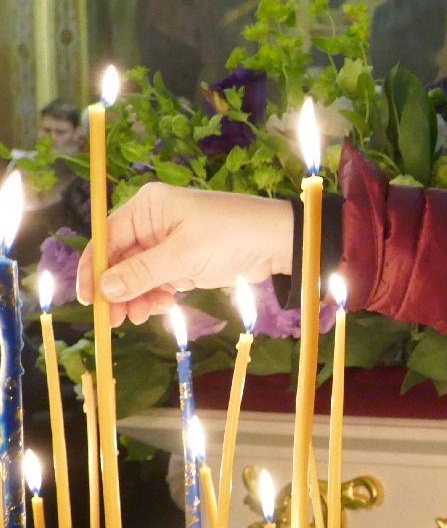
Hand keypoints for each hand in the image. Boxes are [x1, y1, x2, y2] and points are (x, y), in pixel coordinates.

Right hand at [77, 183, 292, 325]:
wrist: (277, 242)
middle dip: (117, 290)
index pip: (106, 239)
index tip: (88, 300)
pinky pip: (158, 281)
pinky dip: (155, 296)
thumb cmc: (233, 235)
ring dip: (136, 297)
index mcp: (147, 207)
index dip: (94, 270)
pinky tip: (162, 307)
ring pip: (137, 274)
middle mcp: (153, 222)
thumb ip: (143, 272)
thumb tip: (104, 289)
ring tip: (141, 316)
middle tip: (114, 319)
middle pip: (120, 260)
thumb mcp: (184, 256)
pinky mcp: (183, 261)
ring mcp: (167, 243)